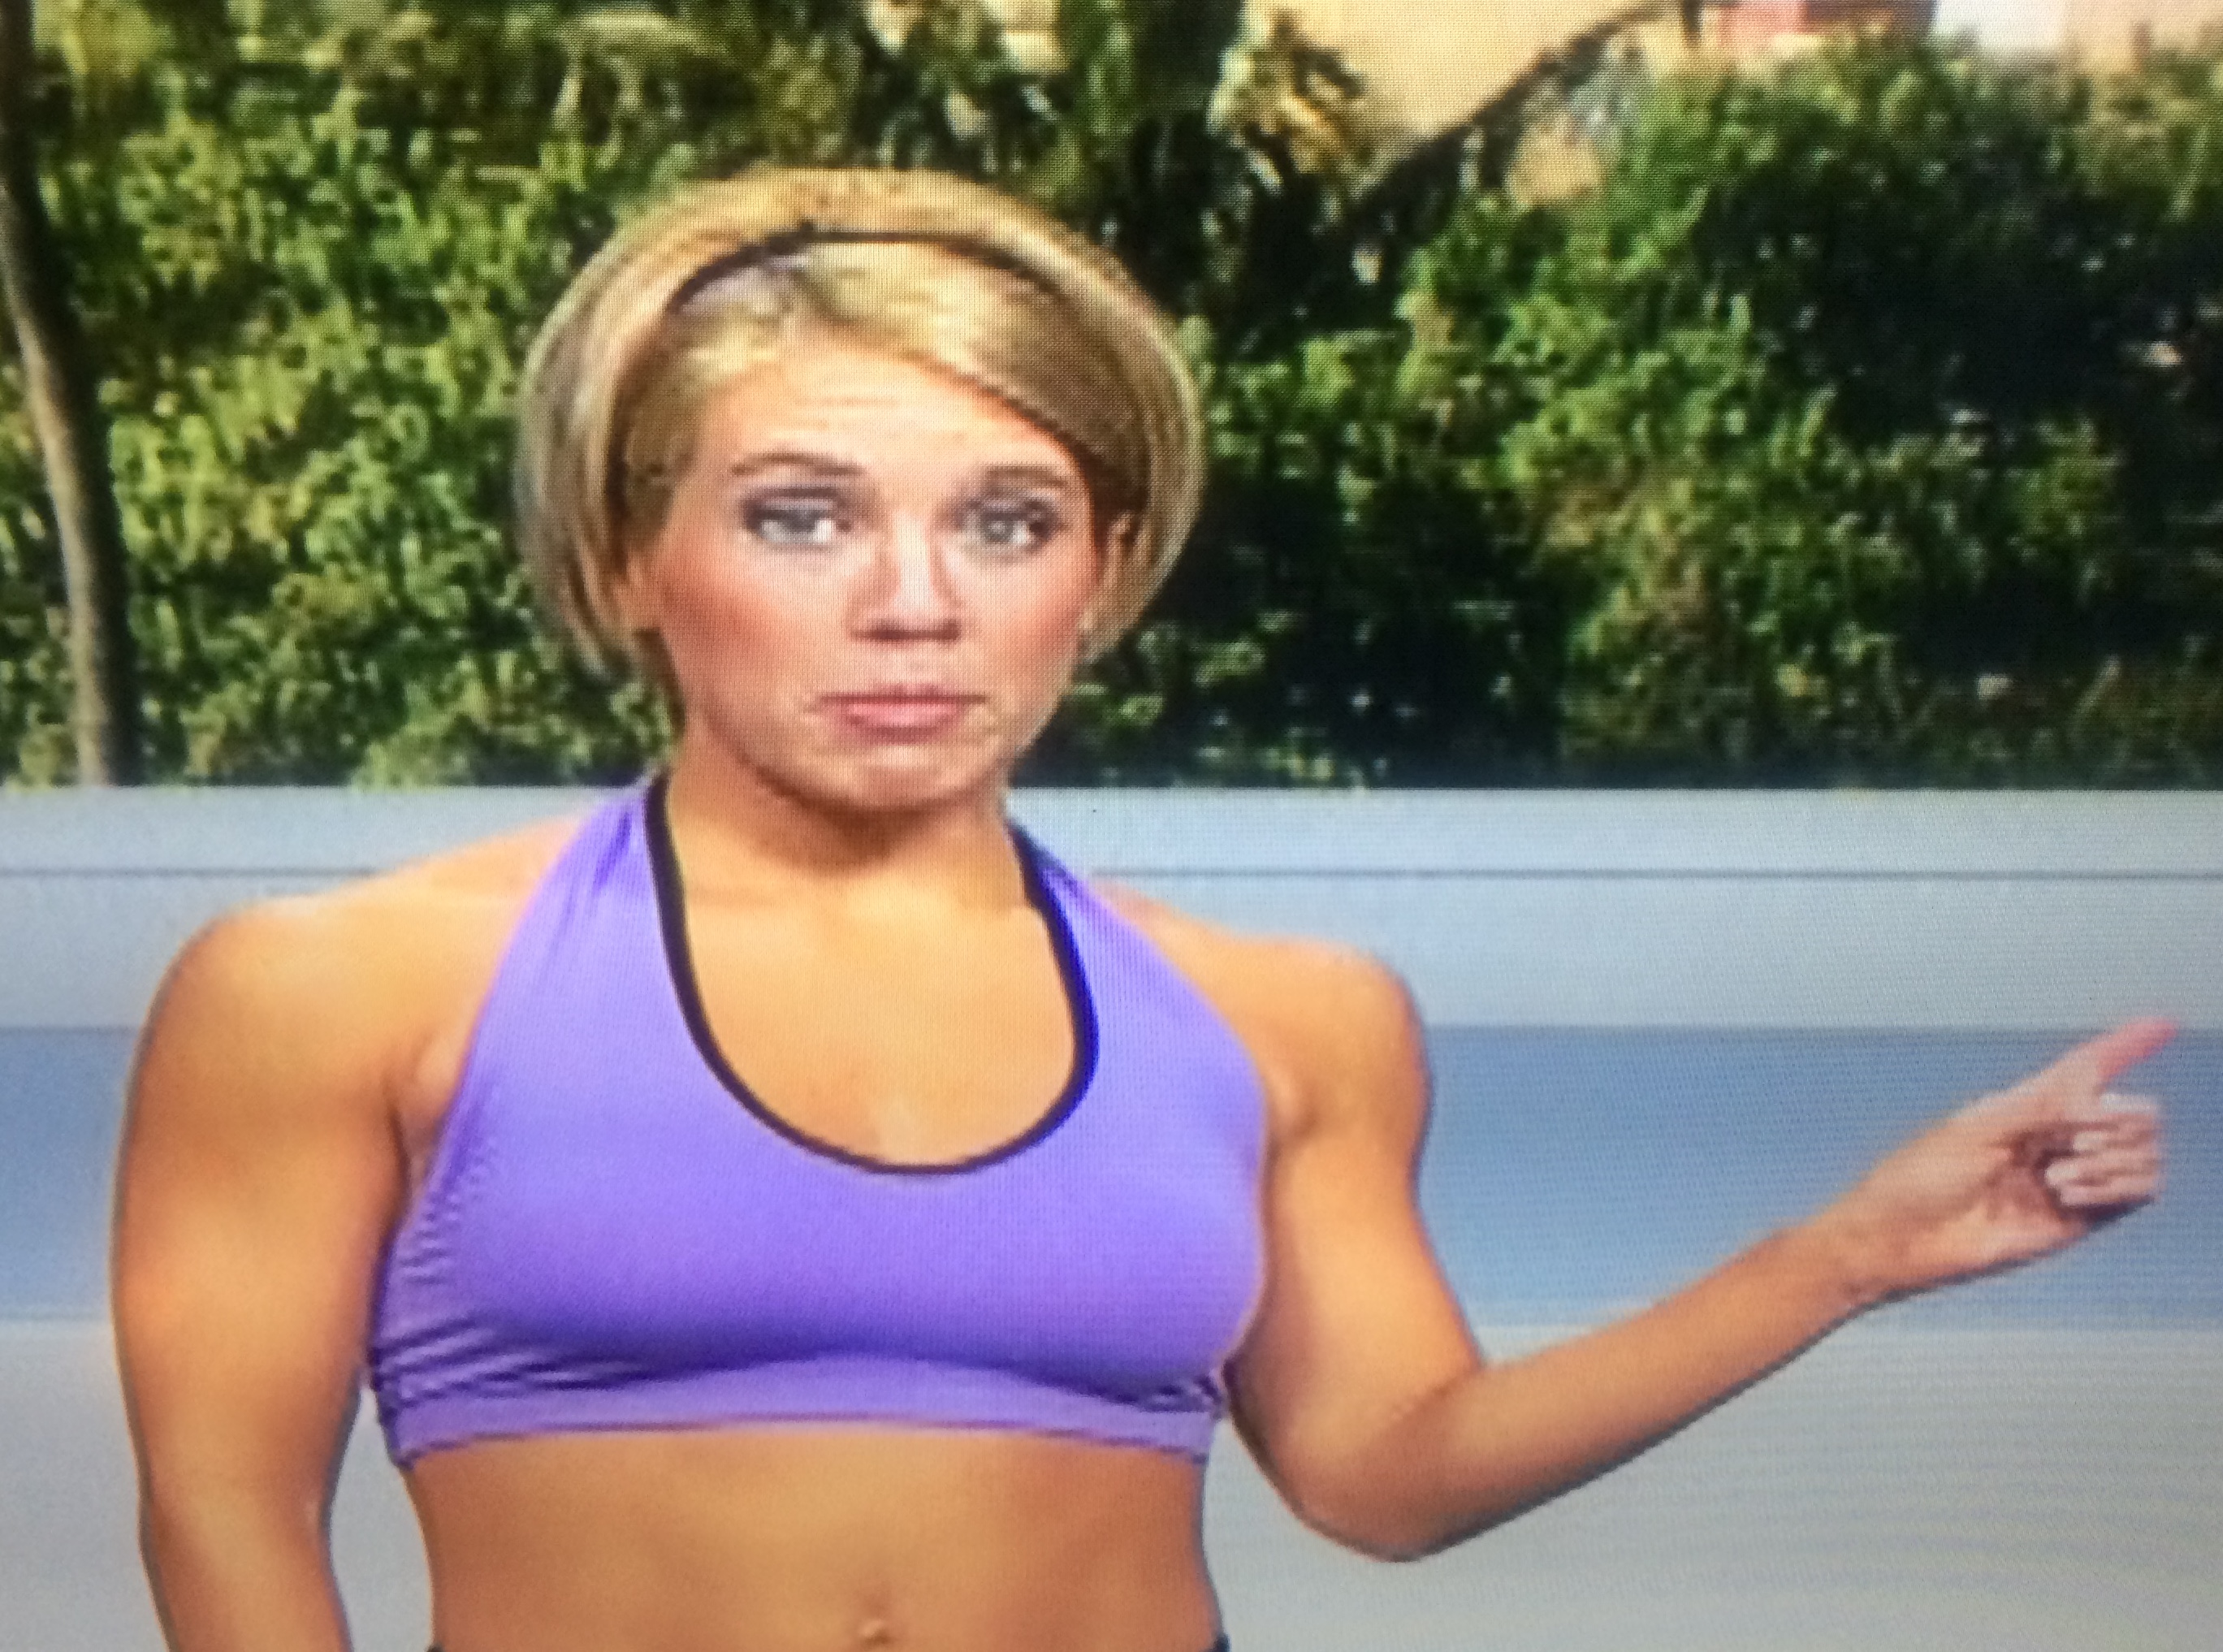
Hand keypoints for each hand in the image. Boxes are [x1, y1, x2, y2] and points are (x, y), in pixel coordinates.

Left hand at [1803, 1018, 2173, 1309]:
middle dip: (2118, 1120)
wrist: (1904, 1239)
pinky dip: (2113, 1187)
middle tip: (2073, 1140)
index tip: (2163, 1023)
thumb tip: (2095, 1099)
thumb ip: (2038, 1109)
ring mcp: (2071, 1179)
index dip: (2125, 1045)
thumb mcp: (1973, 1129)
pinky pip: (2133, 1196)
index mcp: (2026, 1106)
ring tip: (2056, 1177)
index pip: (2086, 1069)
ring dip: (2111, 1161)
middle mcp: (2056, 1139)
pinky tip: (2068, 1193)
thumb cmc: (1917, 1179)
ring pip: (2141, 1156)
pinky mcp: (2079, 1220)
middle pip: (2132, 1114)